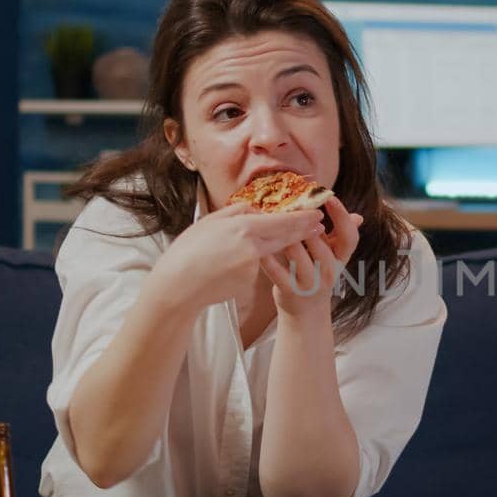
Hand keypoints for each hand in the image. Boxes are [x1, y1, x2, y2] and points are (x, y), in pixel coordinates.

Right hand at [151, 202, 324, 311]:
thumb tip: (255, 209)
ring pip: (265, 254)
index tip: (317, 215)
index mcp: (242, 228)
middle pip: (284, 237)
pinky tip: (222, 269)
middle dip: (303, 231)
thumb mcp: (210, 222)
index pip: (281, 221)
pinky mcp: (248, 283)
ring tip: (226, 252)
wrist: (177, 287)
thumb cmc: (187, 251)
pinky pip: (252, 269)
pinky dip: (243, 267)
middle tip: (319, 225)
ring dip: (259, 250)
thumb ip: (236, 213)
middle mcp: (252, 247)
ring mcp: (252, 268)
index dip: (301, 219)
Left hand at [260, 195, 363, 320]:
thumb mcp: (333, 258)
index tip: (330, 197)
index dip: (342, 216)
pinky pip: (276, 270)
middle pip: (320, 242)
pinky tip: (259, 242)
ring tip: (274, 219)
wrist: (306, 313)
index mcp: (341, 259)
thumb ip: (341, 236)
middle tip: (290, 203)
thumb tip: (359, 216)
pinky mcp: (289, 291)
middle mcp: (329, 272)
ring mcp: (310, 283)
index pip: (350, 237)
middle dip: (304, 223)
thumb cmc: (317, 276)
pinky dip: (267, 256)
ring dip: (285, 236)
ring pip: (297, 253)